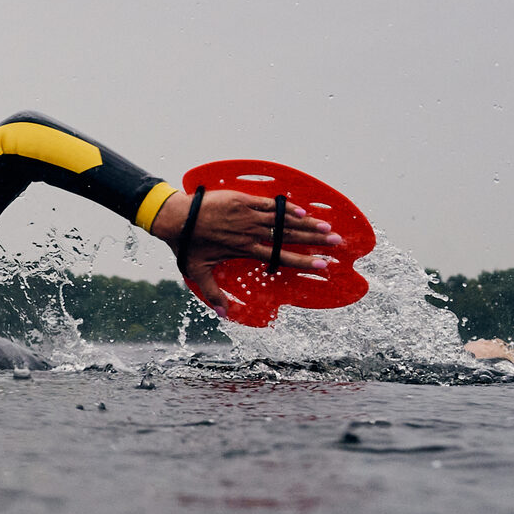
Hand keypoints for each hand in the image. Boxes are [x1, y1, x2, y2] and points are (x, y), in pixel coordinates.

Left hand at [149, 188, 342, 315]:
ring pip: (283, 220)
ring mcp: (248, 215)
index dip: (304, 262)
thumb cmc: (187, 244)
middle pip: (290, 237)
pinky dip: (286, 208)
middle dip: (315, 241)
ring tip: (327, 226)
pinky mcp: (242, 200)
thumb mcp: (198, 272)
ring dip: (307, 223)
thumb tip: (223, 314)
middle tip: (337, 242)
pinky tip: (302, 210)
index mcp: (246, 249)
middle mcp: (251, 232)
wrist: (176, 217)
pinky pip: (269, 204)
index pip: (281, 258)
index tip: (323, 266)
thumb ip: (213, 293)